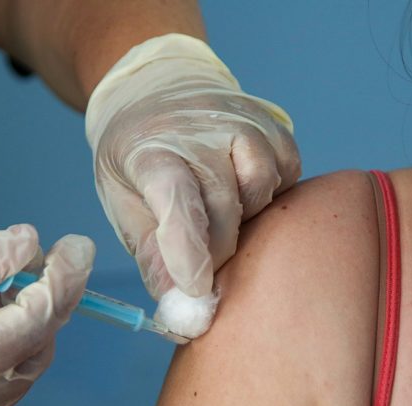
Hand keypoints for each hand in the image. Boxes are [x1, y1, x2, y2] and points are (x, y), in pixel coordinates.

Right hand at [0, 225, 94, 405]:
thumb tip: (31, 243)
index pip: (30, 326)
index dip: (61, 281)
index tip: (78, 246)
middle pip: (34, 351)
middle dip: (50, 301)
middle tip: (51, 258)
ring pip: (21, 368)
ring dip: (27, 320)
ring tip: (4, 279)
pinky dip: (5, 341)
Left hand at [86, 34, 300, 298]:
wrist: (157, 92)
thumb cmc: (140, 159)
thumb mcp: (124, 203)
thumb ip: (153, 255)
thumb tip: (180, 307)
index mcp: (149, 148)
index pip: (174, 196)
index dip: (187, 247)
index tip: (196, 289)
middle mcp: (199, 127)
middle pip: (223, 202)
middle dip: (218, 249)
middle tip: (207, 269)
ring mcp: (241, 121)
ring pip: (261, 186)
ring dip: (247, 218)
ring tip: (225, 221)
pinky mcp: (274, 125)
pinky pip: (287, 174)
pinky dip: (272, 196)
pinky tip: (247, 197)